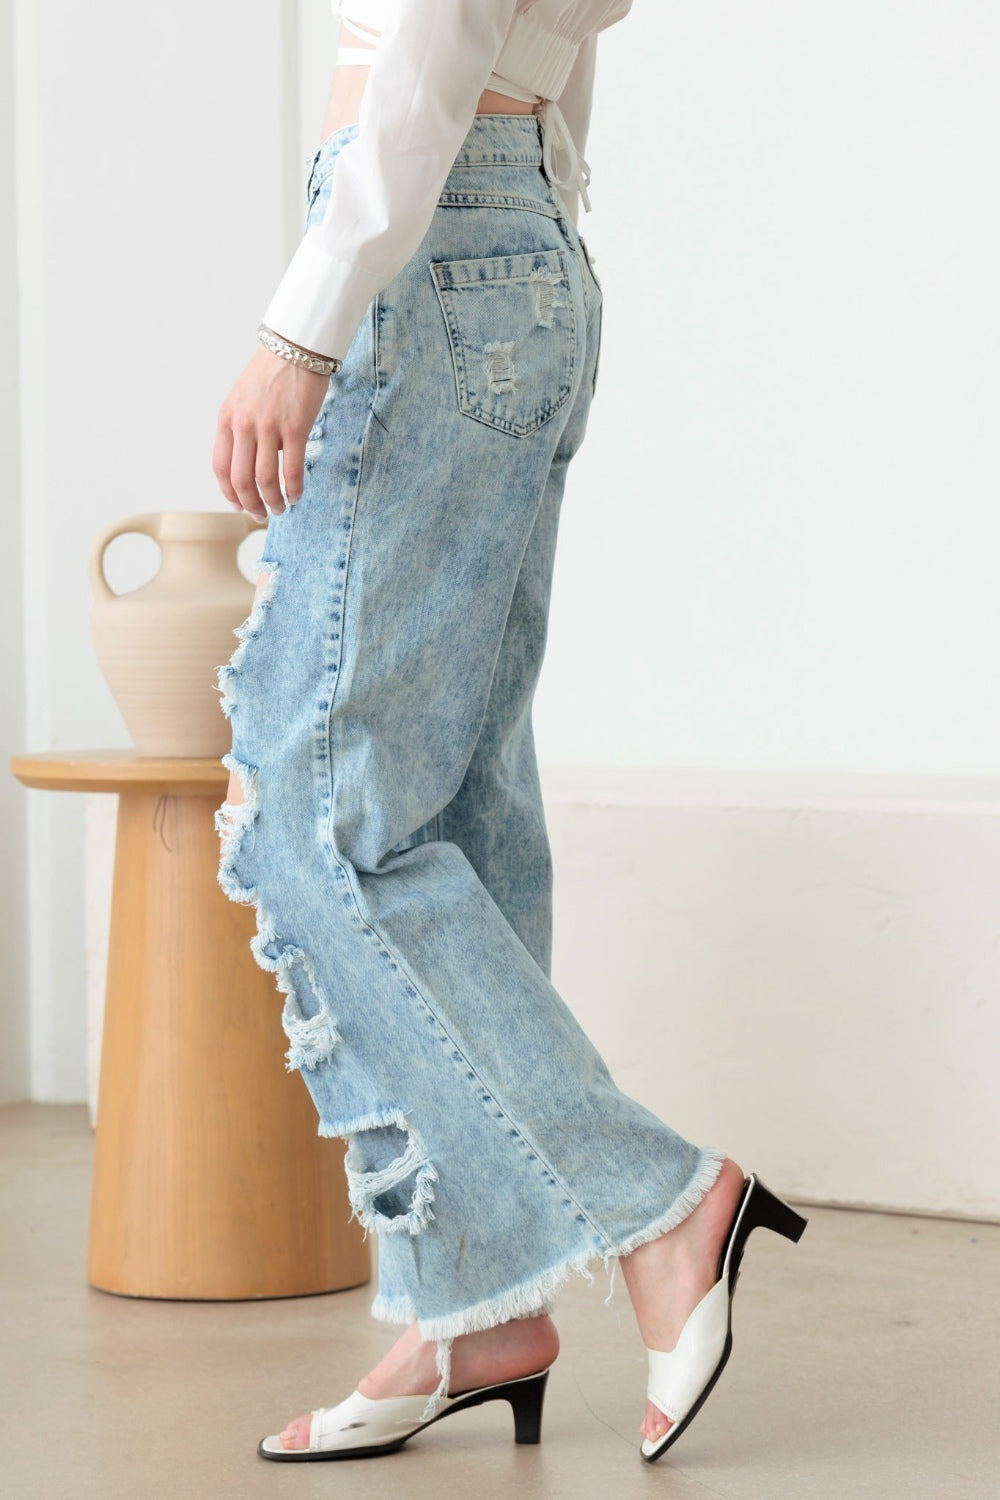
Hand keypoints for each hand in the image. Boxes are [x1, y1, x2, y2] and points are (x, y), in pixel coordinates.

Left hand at [213, 344, 330, 519]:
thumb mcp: (242, 399)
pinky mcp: (295, 427)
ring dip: (273, 501)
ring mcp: (268, 427)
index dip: (229, 494)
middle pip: (240, 480)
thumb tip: (249, 463)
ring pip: (265, 479)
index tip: (239, 505)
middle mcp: (243, 425)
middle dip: (250, 505)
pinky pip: (292, 469)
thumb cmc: (272, 374)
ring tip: (281, 508)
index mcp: (226, 419)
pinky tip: (297, 495)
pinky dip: (294, 488)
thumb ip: (240, 429)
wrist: (295, 347)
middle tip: (261, 514)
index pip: (220, 468)